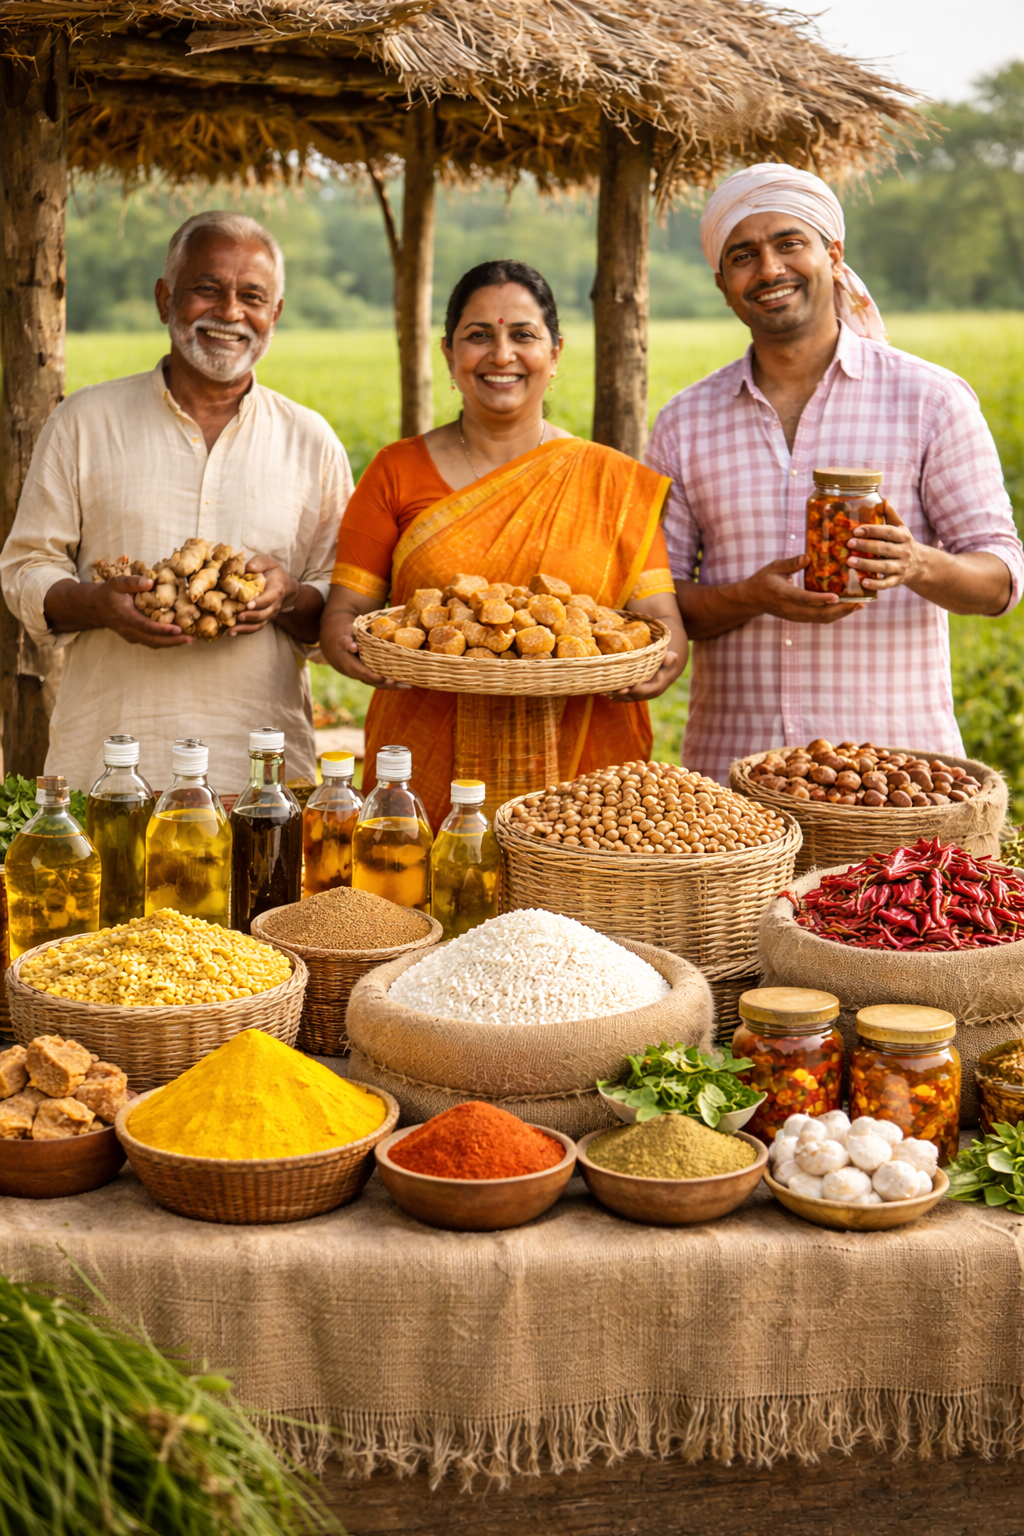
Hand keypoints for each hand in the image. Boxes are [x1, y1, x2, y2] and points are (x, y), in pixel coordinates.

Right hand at [85, 575, 193, 648]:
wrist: (95, 607)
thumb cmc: (108, 593)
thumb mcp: (117, 583)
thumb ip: (133, 582)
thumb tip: (151, 582)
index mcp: (125, 615)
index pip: (145, 625)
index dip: (161, 629)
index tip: (178, 629)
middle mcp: (129, 629)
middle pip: (153, 640)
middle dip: (173, 641)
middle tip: (191, 639)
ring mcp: (131, 635)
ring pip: (153, 644)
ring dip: (172, 644)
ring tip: (190, 640)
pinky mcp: (134, 637)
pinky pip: (151, 642)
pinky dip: (165, 642)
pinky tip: (178, 638)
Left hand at [227, 554, 299, 634]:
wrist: (285, 587)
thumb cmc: (274, 573)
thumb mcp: (270, 562)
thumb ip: (260, 563)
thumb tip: (248, 568)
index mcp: (277, 590)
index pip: (269, 598)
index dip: (259, 602)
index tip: (248, 604)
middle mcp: (274, 604)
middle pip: (265, 614)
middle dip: (251, 616)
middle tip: (239, 616)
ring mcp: (269, 613)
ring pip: (260, 623)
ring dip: (246, 627)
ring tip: (232, 629)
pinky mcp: (263, 619)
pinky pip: (255, 627)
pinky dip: (244, 631)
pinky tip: (232, 632)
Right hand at [327, 617, 408, 689]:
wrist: (347, 650)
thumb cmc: (348, 640)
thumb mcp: (344, 638)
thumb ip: (347, 642)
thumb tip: (354, 647)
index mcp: (352, 665)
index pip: (362, 673)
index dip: (372, 675)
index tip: (381, 677)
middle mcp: (361, 675)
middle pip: (375, 682)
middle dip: (387, 683)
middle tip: (399, 682)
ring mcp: (369, 678)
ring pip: (382, 685)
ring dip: (395, 686)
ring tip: (408, 685)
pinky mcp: (376, 677)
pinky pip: (386, 683)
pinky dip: (397, 684)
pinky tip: (409, 684)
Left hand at [607, 650, 683, 703]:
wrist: (664, 671)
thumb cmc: (666, 662)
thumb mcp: (671, 659)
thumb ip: (671, 658)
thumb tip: (669, 658)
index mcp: (656, 688)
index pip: (645, 690)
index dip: (635, 689)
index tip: (626, 687)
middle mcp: (646, 695)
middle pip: (631, 696)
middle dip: (621, 693)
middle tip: (610, 689)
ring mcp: (637, 696)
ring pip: (624, 698)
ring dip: (613, 694)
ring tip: (602, 690)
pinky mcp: (630, 695)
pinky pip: (619, 697)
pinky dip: (610, 694)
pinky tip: (600, 691)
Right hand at [742, 554, 862, 624]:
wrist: (752, 600)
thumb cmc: (764, 580)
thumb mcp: (774, 566)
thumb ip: (791, 563)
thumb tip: (808, 557)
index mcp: (783, 594)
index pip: (804, 599)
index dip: (820, 599)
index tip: (836, 597)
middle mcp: (791, 609)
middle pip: (818, 614)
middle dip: (840, 610)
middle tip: (858, 603)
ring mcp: (796, 616)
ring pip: (822, 618)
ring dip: (841, 614)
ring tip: (858, 606)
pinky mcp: (800, 618)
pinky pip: (820, 619)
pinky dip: (835, 614)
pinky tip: (847, 607)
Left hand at [847, 501, 921, 590]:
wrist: (920, 564)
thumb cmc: (903, 542)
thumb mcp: (900, 528)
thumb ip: (890, 515)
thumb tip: (882, 498)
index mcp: (903, 536)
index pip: (888, 532)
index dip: (872, 530)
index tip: (855, 530)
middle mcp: (904, 551)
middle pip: (884, 549)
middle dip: (866, 546)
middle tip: (849, 544)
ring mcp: (901, 567)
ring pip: (883, 567)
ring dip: (866, 565)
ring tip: (849, 562)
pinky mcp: (898, 580)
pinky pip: (886, 584)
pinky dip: (875, 584)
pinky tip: (863, 582)